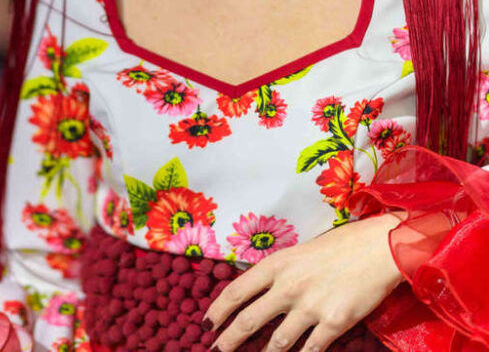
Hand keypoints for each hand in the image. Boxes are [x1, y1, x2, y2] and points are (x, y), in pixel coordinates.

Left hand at [204, 213, 402, 351]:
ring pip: (277, 343)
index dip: (219, 308)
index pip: (238, 290)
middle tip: (216, 349)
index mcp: (279, 263)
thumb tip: (263, 292)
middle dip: (229, 340)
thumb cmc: (341, 244)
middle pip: (249, 320)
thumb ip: (282, 272)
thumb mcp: (302, 251)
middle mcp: (289, 286)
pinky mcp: (333, 323)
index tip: (207, 322)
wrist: (378, 247)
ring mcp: (310, 307)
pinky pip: (310, 350)